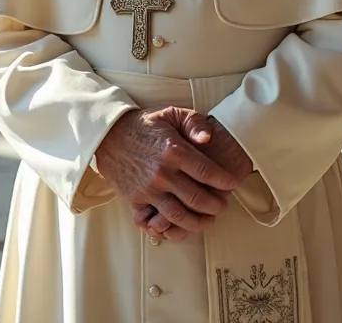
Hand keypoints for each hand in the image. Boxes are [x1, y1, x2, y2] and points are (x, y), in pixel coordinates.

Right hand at [96, 106, 237, 240]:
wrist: (110, 134)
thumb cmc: (145, 124)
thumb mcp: (171, 113)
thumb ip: (194, 123)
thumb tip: (208, 139)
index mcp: (174, 150)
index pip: (206, 172)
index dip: (223, 181)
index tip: (232, 183)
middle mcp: (162, 173)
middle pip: (197, 199)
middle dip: (216, 205)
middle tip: (223, 205)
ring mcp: (148, 189)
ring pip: (180, 216)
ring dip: (198, 222)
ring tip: (208, 219)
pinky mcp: (135, 200)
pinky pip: (155, 222)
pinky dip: (170, 229)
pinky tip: (182, 226)